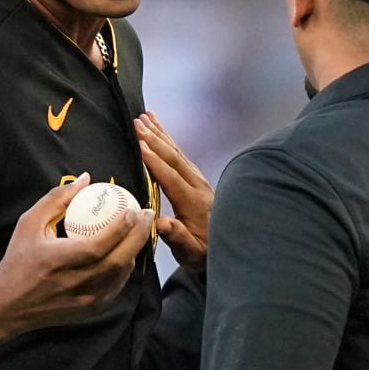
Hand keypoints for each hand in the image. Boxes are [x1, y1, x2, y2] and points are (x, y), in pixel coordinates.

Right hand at [0, 173, 153, 334]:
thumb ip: (57, 199)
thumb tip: (85, 178)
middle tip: (147, 215)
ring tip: (141, 230)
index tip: (134, 210)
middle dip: (139, 235)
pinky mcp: (91, 309)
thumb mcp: (29, 224)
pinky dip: (126, 268)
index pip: (100, 244)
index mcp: (60, 261)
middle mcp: (76, 283)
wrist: (7, 305)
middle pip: (119, 259)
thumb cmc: (18, 260)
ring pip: (122, 273)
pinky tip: (129, 253)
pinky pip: (117, 286)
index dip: (121, 227)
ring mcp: (86, 299)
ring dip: (135, 250)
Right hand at [137, 112, 211, 269]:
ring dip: (161, 134)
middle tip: (137, 122)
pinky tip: (159, 129)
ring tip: (145, 117)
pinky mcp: (197, 178)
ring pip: (177, 152)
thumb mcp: (191, 252)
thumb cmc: (205, 252)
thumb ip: (177, 237)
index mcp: (193, 203)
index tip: (140, 145)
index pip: (172, 178)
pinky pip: (180, 155)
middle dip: (155, 139)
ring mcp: (199, 180)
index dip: (155, 162)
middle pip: (174, 158)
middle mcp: (198, 186)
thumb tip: (160, 223)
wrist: (231, 245)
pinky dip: (168, 140)